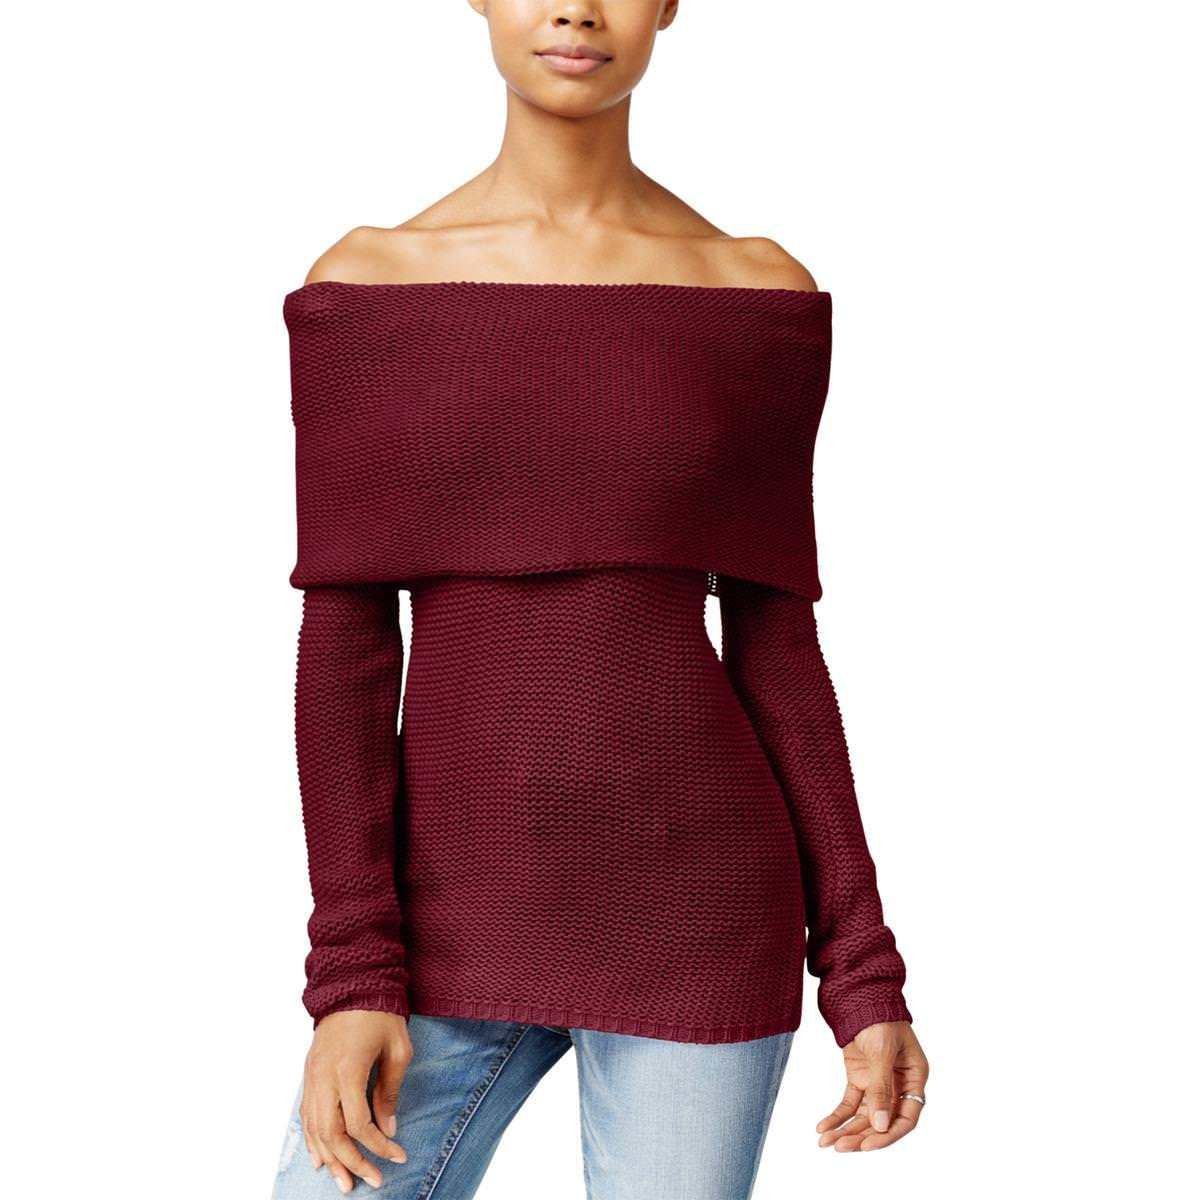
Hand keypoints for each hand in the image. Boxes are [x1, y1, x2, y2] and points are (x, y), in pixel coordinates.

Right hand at [301, 1009, 412, 1192]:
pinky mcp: (308, 1073)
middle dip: (351, 1162)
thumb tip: (387, 1127)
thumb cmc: (380, 1014)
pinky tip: (321, 1158)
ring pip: (313, 1129)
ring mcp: (312, 1076)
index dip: (378, 1146)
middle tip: (371, 1181)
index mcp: (348, 1069)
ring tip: (344, 1182)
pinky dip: (312, 1140)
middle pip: (331, 1133)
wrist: (353, 984)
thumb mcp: (398, 1049)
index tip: (397, 1156)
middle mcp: (324, 1076)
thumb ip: (390, 1090)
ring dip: (329, 1158)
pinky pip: (306, 1116)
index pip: (359, 1123)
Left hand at [816, 1021, 928, 1151]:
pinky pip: (850, 1104)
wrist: (860, 995)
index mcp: (914, 1078)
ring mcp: (878, 1083)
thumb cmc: (880, 1017)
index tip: (867, 1145)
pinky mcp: (860, 1079)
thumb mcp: (882, 1052)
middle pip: (882, 1120)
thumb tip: (880, 1124)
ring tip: (825, 1142)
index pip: (906, 1118)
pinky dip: (837, 1116)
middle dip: (861, 1135)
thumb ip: (881, 1087)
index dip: (888, 1134)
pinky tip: (823, 1127)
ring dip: (846, 1129)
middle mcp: (899, 1085)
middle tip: (840, 1147)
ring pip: (864, 1116)